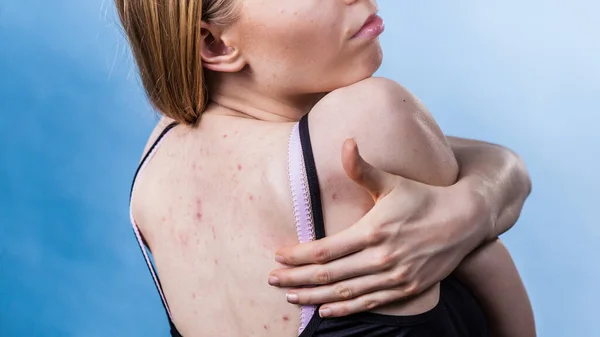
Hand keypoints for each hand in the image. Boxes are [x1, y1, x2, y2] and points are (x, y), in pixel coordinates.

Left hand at [268, 139, 489, 317]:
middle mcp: (383, 258)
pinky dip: (345, 308)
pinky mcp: (407, 289)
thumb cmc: (424, 196)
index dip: (297, 255)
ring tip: (290, 296)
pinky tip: (325, 310)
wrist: (466, 220)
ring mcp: (396, 277)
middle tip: (272, 280)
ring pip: (345, 292)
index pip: (325, 249)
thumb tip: (346, 141)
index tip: (278, 255)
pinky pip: (369, 303)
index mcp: (374, 230)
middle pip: (329, 274)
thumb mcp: (394, 181)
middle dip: (296, 278)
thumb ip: (364, 168)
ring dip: (314, 296)